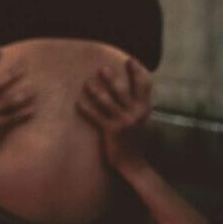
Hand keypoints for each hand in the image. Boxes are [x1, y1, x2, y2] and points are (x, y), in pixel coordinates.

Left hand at [78, 56, 153, 170]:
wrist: (134, 164)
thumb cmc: (135, 139)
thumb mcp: (142, 120)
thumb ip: (138, 105)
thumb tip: (133, 87)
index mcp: (145, 109)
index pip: (144, 85)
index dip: (137, 71)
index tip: (130, 60)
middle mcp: (135, 113)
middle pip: (122, 89)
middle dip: (111, 78)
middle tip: (102, 69)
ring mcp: (123, 122)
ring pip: (106, 101)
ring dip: (95, 90)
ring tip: (87, 83)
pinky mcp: (111, 131)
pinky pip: (95, 115)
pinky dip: (85, 108)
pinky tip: (78, 102)